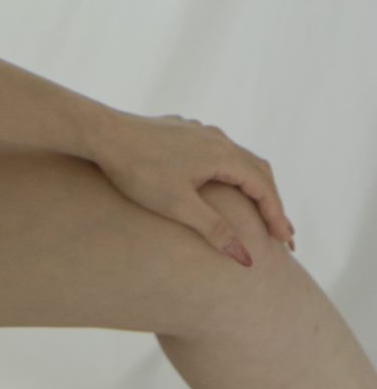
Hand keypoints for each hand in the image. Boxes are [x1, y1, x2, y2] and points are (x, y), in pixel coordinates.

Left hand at [90, 111, 295, 265]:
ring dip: (251, 186)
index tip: (286, 244)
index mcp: (222, 154)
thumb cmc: (138, 171)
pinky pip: (216, 152)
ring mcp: (197, 130)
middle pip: (257, 171)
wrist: (101, 133)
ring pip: (237, 159)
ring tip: (258, 212)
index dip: (277, 217)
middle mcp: (216, 137)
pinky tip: (221, 183)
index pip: (263, 188)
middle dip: (271, 203)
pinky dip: (230, 173)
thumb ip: (215, 230)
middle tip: (281, 235)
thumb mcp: (179, 206)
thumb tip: (248, 258)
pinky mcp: (179, 130)